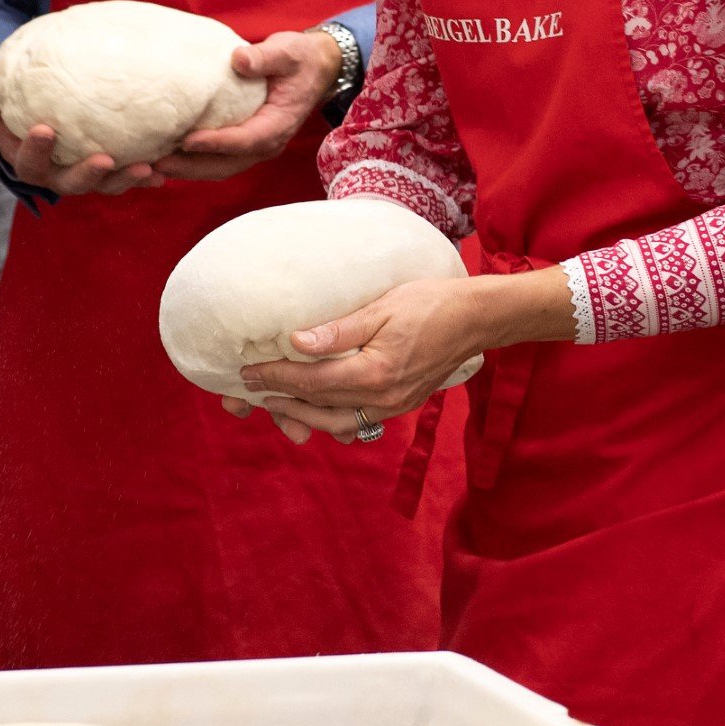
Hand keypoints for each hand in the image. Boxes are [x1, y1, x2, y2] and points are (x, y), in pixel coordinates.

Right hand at [0, 70, 164, 196]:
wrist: (43, 137)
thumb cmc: (21, 118)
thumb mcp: (2, 109)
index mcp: (30, 162)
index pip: (28, 162)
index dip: (36, 149)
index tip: (45, 130)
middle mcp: (58, 177)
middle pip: (71, 183)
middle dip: (88, 173)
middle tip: (105, 159)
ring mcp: (87, 179)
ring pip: (106, 186)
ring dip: (126, 179)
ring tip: (147, 167)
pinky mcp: (111, 176)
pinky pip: (130, 181)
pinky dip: (146, 179)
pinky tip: (163, 173)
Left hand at [152, 29, 342, 182]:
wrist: (314, 69)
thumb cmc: (299, 59)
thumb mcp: (287, 52)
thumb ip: (264, 57)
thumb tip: (239, 59)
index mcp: (279, 123)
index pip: (246, 139)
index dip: (216, 143)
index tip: (187, 141)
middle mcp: (268, 142)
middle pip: (227, 164)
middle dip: (193, 166)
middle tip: (158, 163)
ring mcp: (256, 146)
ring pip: (221, 168)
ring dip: (189, 169)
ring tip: (156, 165)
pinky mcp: (245, 143)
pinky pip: (219, 160)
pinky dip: (195, 162)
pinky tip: (170, 156)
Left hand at [235, 277, 484, 443]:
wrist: (476, 319)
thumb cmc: (430, 303)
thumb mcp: (382, 308)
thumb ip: (338, 330)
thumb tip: (296, 340)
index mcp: (374, 373)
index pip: (311, 381)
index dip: (276, 377)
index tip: (248, 372)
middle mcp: (382, 399)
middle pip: (319, 407)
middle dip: (281, 400)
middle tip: (251, 391)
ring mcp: (393, 407)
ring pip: (336, 422)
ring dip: (303, 415)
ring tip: (277, 404)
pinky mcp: (401, 405)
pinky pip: (357, 422)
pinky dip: (331, 418)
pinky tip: (317, 409)